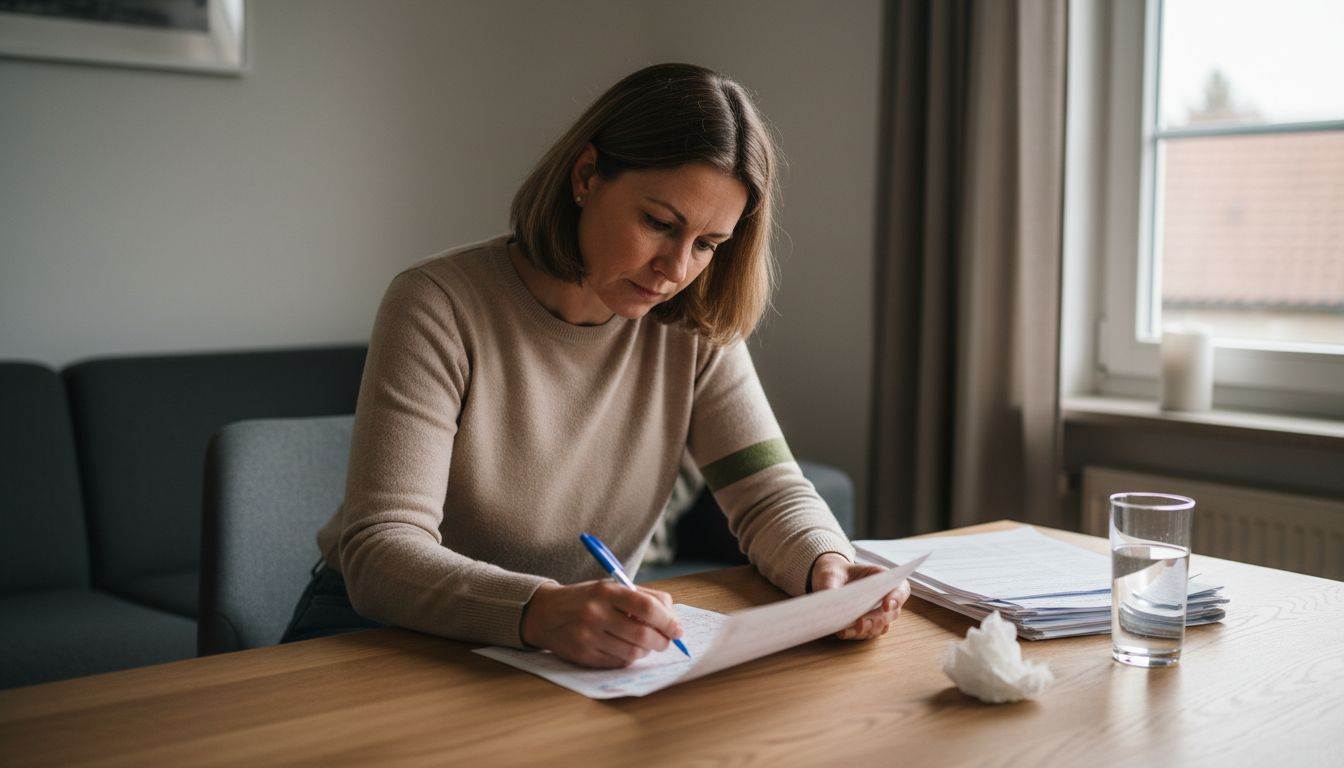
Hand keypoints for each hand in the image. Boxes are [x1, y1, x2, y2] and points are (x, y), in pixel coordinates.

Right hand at [520, 580, 683, 667]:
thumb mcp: (610, 588)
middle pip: (643, 634)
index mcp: (606, 592)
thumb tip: (671, 613)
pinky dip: (629, 658)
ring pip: (633, 652)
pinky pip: (618, 663)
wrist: (544, 613)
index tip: (677, 629)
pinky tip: (625, 649)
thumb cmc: (585, 599)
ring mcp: (588, 637)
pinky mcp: (583, 656)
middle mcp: (596, 614)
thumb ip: (642, 597)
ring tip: (644, 643)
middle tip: (666, 641)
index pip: (647, 607)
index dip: (668, 621)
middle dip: (662, 641)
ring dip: (646, 651)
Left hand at [810, 553, 911, 640]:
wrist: (830, 581)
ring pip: (881, 626)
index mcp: (883, 578)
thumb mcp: (831, 572)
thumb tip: (830, 597)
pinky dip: (857, 635)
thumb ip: (832, 583)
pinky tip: (844, 632)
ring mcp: (878, 613)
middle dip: (877, 619)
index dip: (897, 598)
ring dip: (867, 630)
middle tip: (861, 622)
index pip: (901, 589)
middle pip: (892, 613)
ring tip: (850, 629)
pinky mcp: (868, 625)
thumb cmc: (836, 572)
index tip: (886, 605)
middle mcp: (885, 598)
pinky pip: (868, 634)